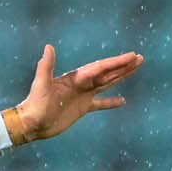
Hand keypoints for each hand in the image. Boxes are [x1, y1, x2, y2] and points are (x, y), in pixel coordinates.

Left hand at [6, 45, 142, 142]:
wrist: (31, 123)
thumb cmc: (35, 104)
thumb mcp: (41, 84)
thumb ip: (46, 66)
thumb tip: (48, 47)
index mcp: (76, 77)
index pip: (100, 67)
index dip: (116, 62)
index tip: (131, 56)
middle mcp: (82, 84)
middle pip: (107, 72)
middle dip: (123, 66)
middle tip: (140, 58)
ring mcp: (83, 95)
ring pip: (107, 83)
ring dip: (121, 76)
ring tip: (136, 68)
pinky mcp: (82, 108)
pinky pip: (100, 103)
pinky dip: (111, 102)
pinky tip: (123, 101)